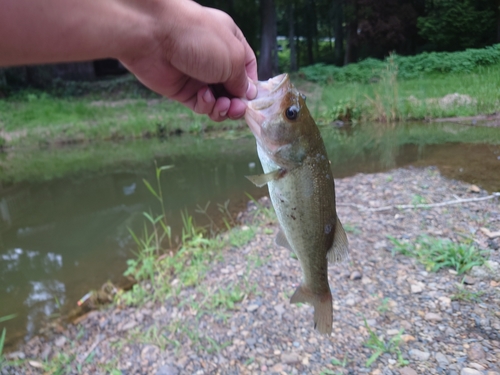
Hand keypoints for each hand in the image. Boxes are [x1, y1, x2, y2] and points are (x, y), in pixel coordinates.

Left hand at [120, 0, 256, 121]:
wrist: (153, 35)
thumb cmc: (199, 37)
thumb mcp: (234, 57)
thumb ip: (242, 80)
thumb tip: (247, 95)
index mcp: (230, 43)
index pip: (247, 69)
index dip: (251, 86)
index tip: (252, 99)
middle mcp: (214, 59)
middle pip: (233, 89)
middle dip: (238, 102)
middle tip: (238, 109)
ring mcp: (197, 75)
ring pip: (218, 101)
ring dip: (224, 108)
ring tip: (224, 106)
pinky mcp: (181, 89)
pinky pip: (200, 105)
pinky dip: (206, 105)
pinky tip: (203, 96)